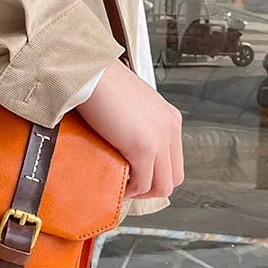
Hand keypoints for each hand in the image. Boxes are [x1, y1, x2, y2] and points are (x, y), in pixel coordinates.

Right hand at [77, 61, 183, 198]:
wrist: (93, 75)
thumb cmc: (103, 84)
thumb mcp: (132, 105)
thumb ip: (138, 124)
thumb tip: (126, 145)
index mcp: (170, 119)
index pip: (174, 161)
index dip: (156, 175)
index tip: (136, 176)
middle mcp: (170, 129)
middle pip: (174, 177)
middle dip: (152, 188)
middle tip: (130, 186)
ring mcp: (160, 140)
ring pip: (162, 186)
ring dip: (141, 192)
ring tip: (122, 186)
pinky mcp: (144, 148)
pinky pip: (142, 182)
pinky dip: (129, 189)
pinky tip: (117, 181)